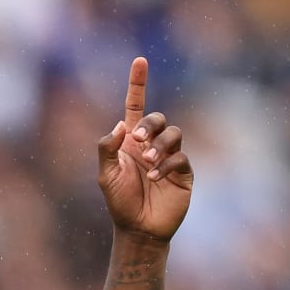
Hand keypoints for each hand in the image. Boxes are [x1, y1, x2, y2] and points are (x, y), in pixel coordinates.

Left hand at [96, 57, 191, 242]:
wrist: (138, 229)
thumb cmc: (119, 202)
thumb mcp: (105, 175)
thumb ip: (108, 148)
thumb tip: (121, 124)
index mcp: (130, 141)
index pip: (135, 106)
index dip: (138, 83)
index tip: (140, 60)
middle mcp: (151, 145)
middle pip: (157, 118)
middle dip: (150, 124)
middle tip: (138, 140)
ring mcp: (169, 157)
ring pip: (174, 133)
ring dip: (160, 144)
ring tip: (148, 162)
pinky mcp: (183, 173)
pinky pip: (181, 157)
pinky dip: (167, 164)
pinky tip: (155, 177)